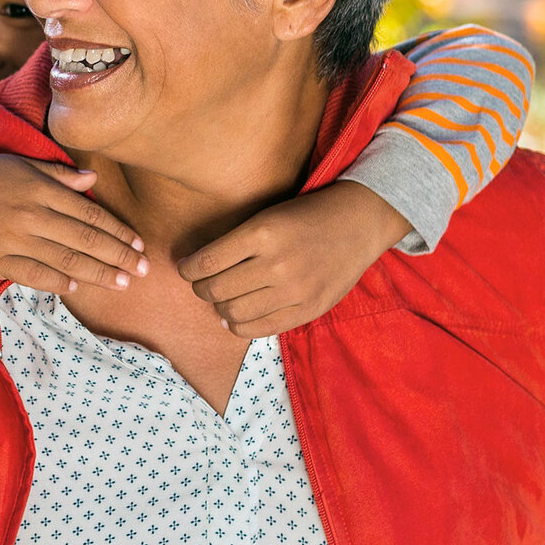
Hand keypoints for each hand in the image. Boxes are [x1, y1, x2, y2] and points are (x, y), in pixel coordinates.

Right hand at [0, 152, 148, 292]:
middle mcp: (30, 213)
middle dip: (118, 256)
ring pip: (65, 260)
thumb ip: (56, 174)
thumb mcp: (17, 163)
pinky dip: (56, 282)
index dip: (118, 231)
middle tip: (143, 270)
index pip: (89, 213)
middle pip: (85, 239)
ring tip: (122, 283)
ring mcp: (12, 238)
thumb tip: (93, 180)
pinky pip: (32, 274)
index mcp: (38, 187)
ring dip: (98, 273)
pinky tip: (75, 287)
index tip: (138, 244)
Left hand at [177, 179, 411, 336]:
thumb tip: (193, 268)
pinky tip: (234, 316)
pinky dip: (238, 326)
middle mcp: (277, 263)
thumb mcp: (266, 215)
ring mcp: (295, 290)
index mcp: (262, 232)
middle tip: (201, 283)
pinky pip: (260, 329)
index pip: (207, 262)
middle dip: (200, 288)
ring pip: (233, 312)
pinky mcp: (309, 309)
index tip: (185, 268)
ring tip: (220, 299)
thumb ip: (234, 241)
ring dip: (218, 307)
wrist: (359, 223)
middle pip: (216, 289)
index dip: (188, 269)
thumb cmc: (305, 215)